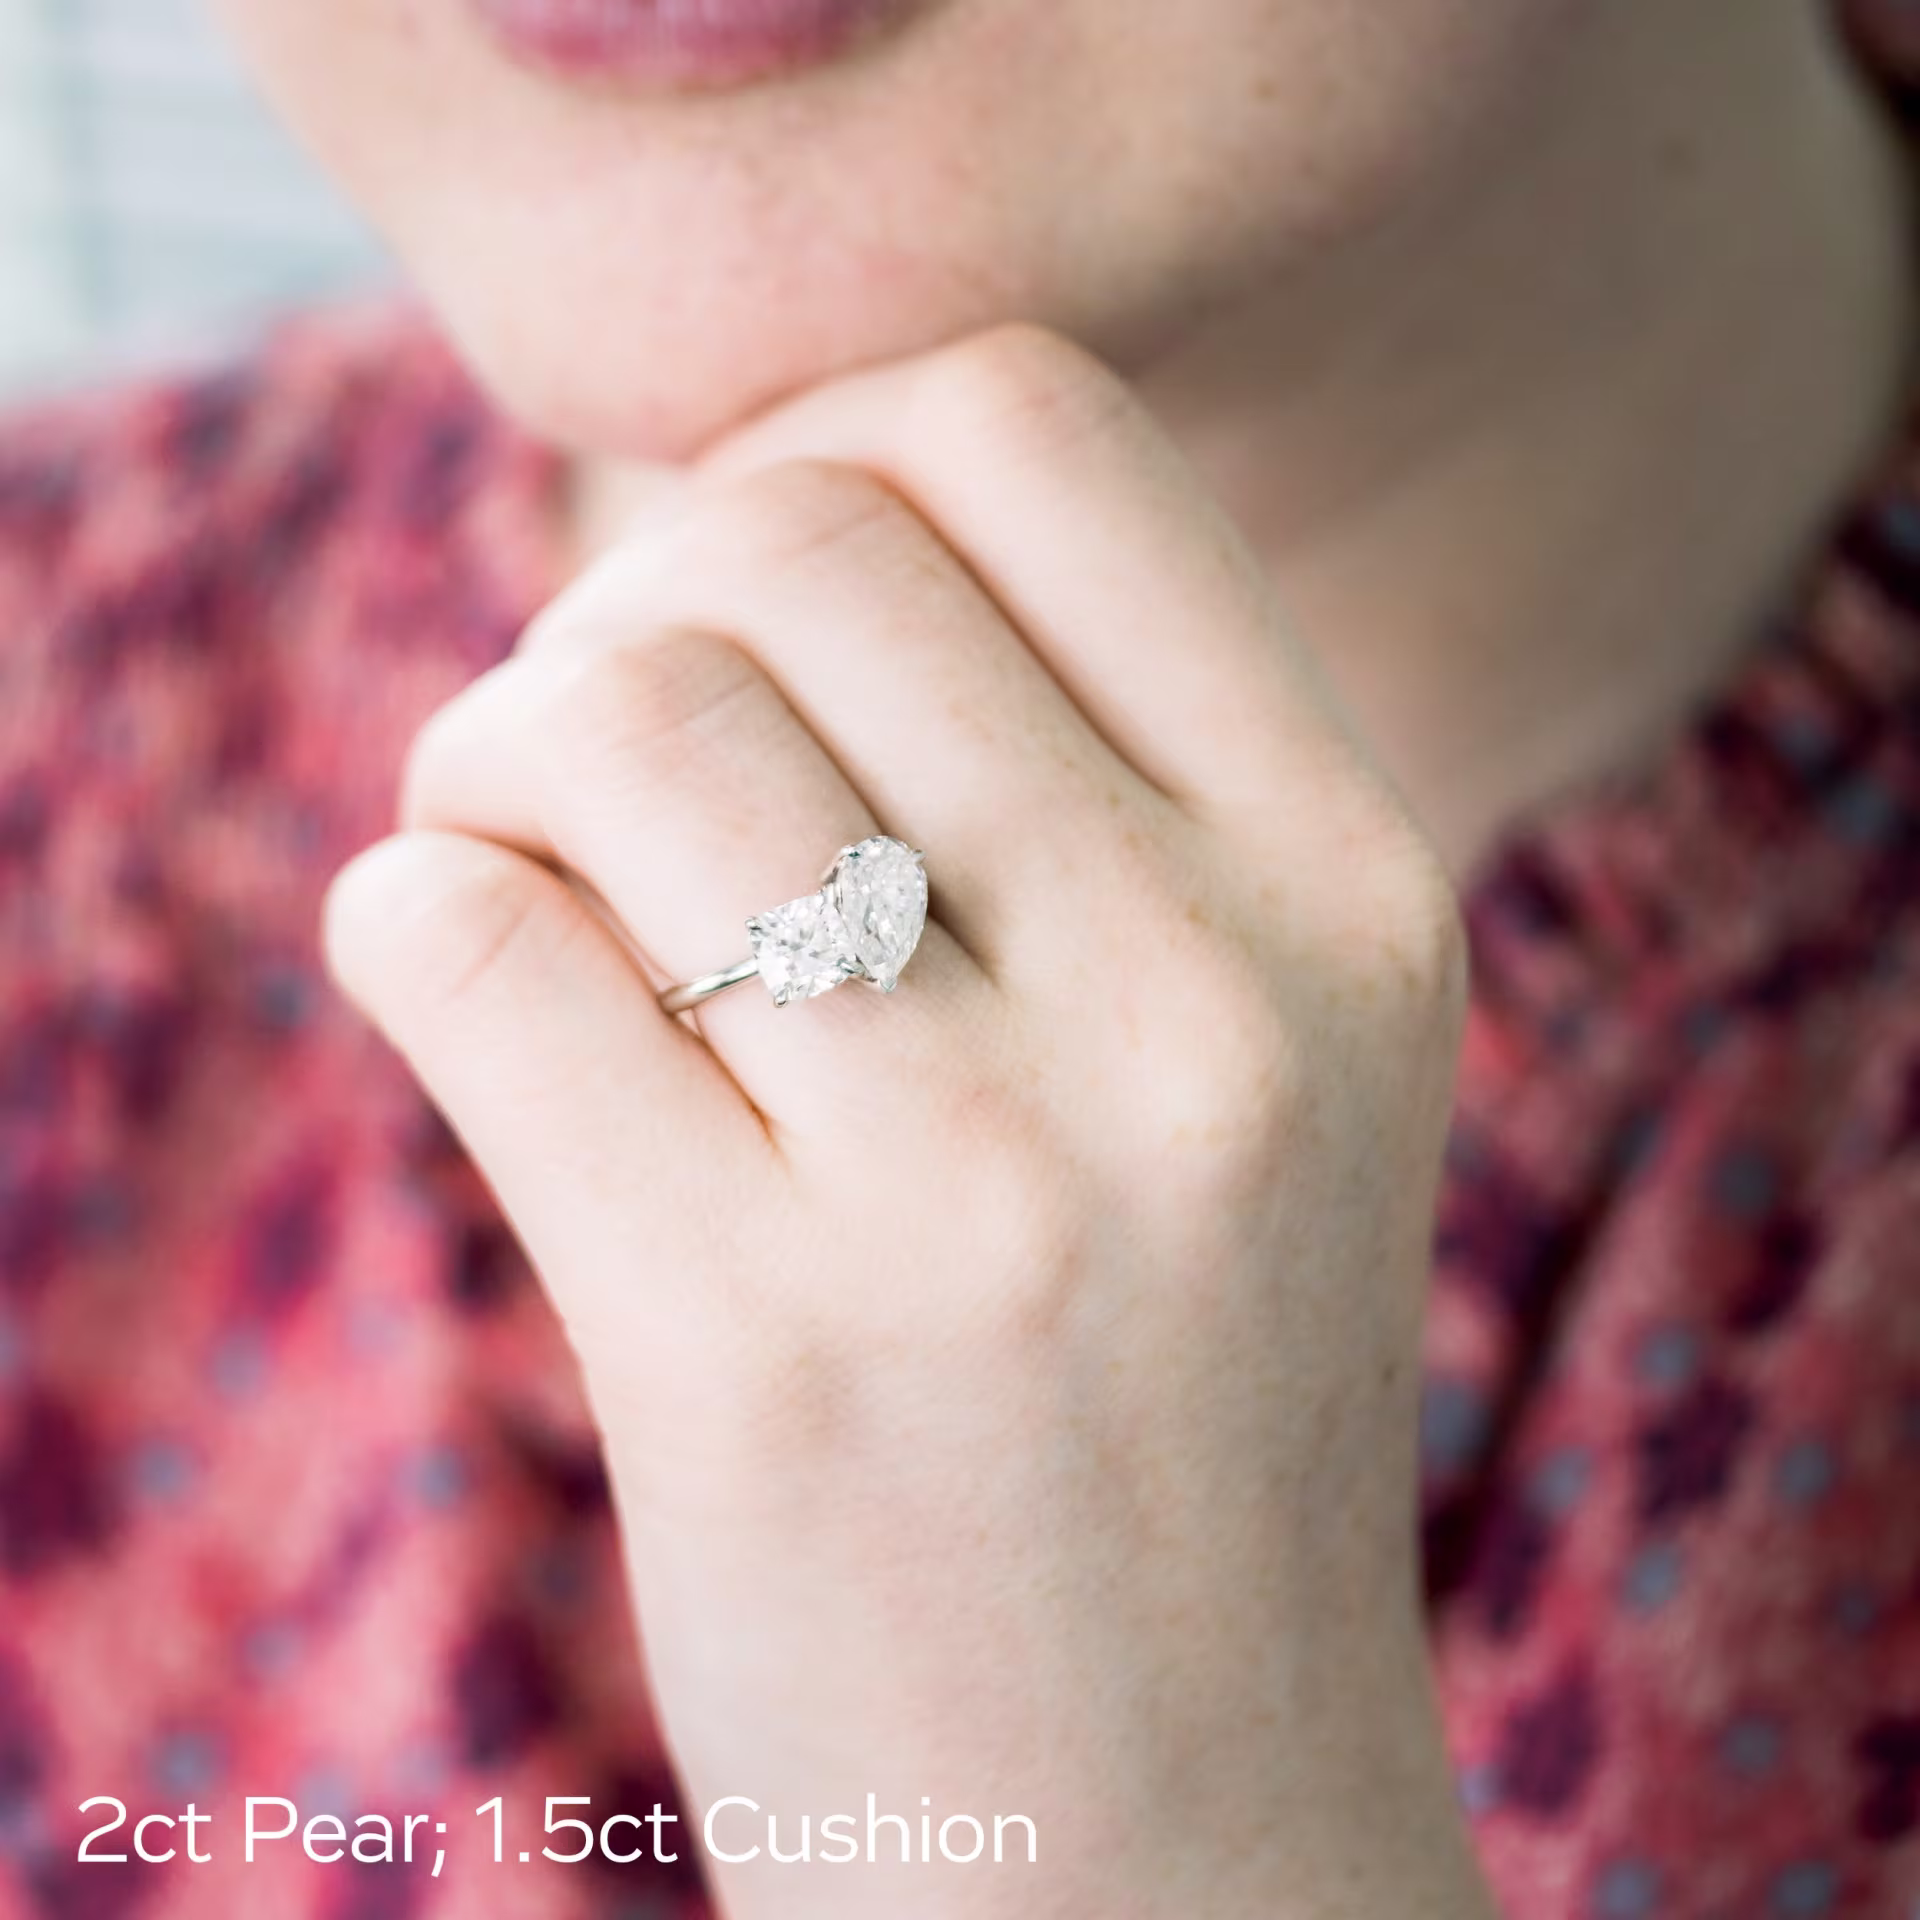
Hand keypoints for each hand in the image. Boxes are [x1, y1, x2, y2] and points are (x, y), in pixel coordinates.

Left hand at [324, 325, 1491, 1919]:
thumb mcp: (1249, 1054)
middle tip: (593, 751)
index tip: (748, 590)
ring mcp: (994, 1183)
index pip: (1032, 427)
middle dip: (624, 602)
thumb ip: (1076, 781)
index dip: (826, 443)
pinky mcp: (761, 1351)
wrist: (1171, 1829)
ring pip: (611, 720)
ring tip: (514, 866)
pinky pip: (464, 940)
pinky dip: (407, 919)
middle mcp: (1212, 1000)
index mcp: (1351, 886)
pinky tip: (467, 991)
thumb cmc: (1171, 1402)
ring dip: (487, 756)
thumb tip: (738, 529)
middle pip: (791, 541)